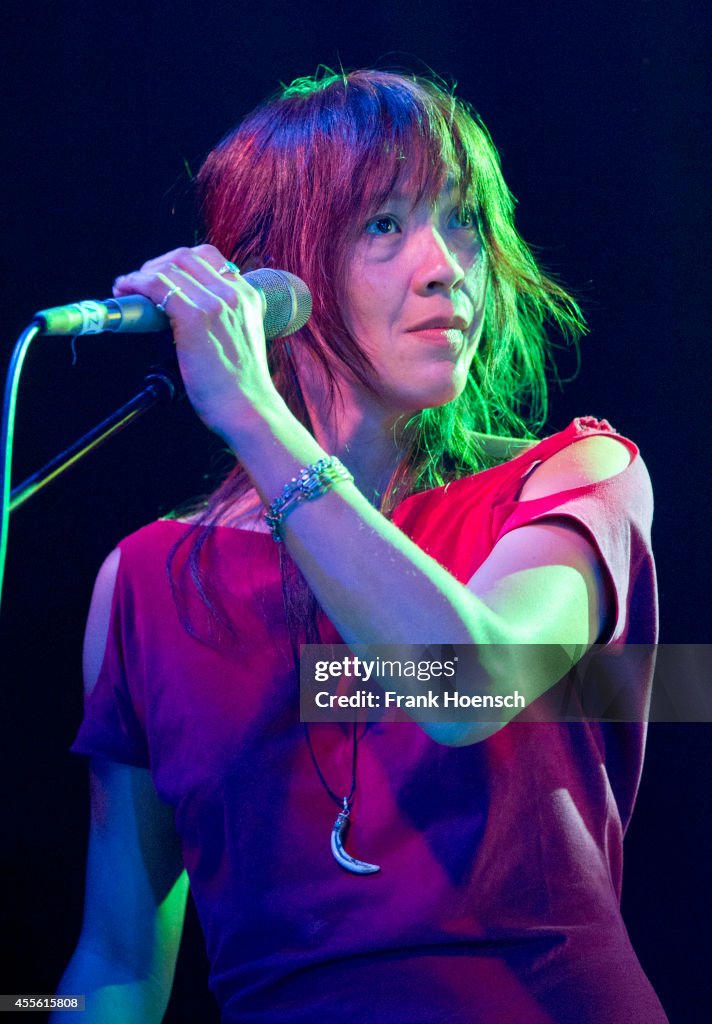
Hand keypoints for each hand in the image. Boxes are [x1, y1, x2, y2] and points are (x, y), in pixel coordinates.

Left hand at [113, 244, 282, 440]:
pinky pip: (157, 286)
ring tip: (127, 288)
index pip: (208, 258)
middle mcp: (234, 293)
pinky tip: (125, 291)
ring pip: (169, 267)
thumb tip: (182, 315)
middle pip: (185, 256)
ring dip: (141, 274)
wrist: (247, 409)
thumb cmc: (239, 386)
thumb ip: (222, 320)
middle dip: (156, 264)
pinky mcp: (195, 316)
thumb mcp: (239, 340)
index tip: (162, 277)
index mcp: (248, 296)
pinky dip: (135, 284)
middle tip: (139, 283)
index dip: (178, 262)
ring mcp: (215, 303)